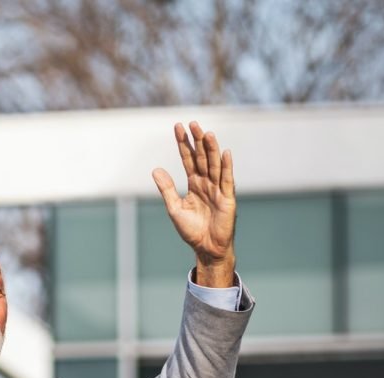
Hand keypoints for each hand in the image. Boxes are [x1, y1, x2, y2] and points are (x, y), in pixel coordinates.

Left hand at [152, 121, 236, 286]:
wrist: (206, 248)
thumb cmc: (192, 231)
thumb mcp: (175, 209)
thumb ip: (167, 189)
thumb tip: (155, 170)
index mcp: (194, 184)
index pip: (188, 159)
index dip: (183, 144)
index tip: (178, 126)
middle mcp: (207, 182)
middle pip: (201, 157)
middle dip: (197, 141)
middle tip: (192, 123)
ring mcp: (218, 189)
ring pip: (214, 165)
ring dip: (211, 149)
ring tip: (207, 133)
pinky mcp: (228, 198)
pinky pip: (227, 180)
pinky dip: (227, 167)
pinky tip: (225, 153)